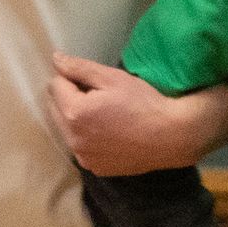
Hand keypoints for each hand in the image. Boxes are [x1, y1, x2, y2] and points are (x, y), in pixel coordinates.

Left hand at [47, 54, 227, 175]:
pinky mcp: (94, 167)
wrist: (172, 136)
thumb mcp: (113, 79)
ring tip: (105, 114)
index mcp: (74, 113)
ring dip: (76, 119)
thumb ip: (80, 68)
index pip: (55, 86)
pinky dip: (88, 138)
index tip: (93, 82)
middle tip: (99, 96)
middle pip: (55, 110)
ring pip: (66, 130)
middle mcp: (72, 139)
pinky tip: (110, 133)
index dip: (72, 78)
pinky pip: (81, 148)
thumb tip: (55, 59)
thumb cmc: (144, 103)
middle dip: (69, 99)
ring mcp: (83, 156)